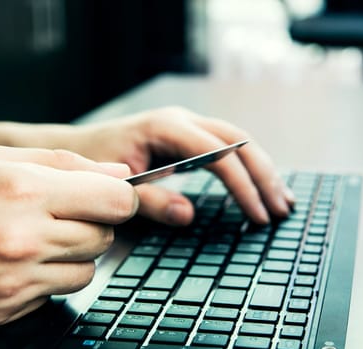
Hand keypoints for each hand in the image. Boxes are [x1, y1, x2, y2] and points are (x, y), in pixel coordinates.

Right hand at [0, 146, 137, 326]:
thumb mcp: (0, 159)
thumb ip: (68, 163)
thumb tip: (119, 174)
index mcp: (26, 191)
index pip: (116, 201)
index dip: (120, 198)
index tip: (111, 197)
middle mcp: (23, 239)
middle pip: (105, 237)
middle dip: (94, 224)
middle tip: (63, 215)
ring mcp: (14, 280)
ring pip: (87, 270)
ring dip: (74, 254)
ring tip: (38, 238)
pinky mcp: (6, 308)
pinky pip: (56, 293)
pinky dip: (48, 277)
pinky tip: (18, 261)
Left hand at [68, 106, 294, 224]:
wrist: (79, 146)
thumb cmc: (93, 163)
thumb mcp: (117, 185)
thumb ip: (151, 200)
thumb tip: (189, 214)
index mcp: (165, 127)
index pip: (218, 155)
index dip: (243, 186)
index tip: (258, 214)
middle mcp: (183, 120)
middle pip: (239, 142)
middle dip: (263, 177)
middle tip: (281, 210)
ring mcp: (188, 125)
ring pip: (240, 142)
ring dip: (263, 171)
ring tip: (283, 200)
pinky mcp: (190, 136)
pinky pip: (229, 147)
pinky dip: (249, 167)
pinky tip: (263, 184)